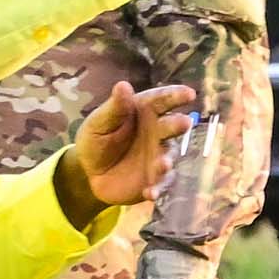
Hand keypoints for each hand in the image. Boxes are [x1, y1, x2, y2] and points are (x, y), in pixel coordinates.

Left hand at [57, 82, 197, 212]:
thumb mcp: (99, 122)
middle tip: (185, 123)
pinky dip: (159, 189)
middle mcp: (158, 132)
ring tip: (163, 164)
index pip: (162, 100)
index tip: (189, 94)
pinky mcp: (156, 179)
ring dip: (168, 160)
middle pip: (172, 126)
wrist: (89, 172)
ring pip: (170, 156)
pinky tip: (151, 193)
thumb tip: (123, 85)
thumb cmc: (96, 139)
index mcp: (145, 112)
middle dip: (179, 125)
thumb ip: (115, 108)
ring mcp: (159, 156)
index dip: (176, 96)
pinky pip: (162, 184)